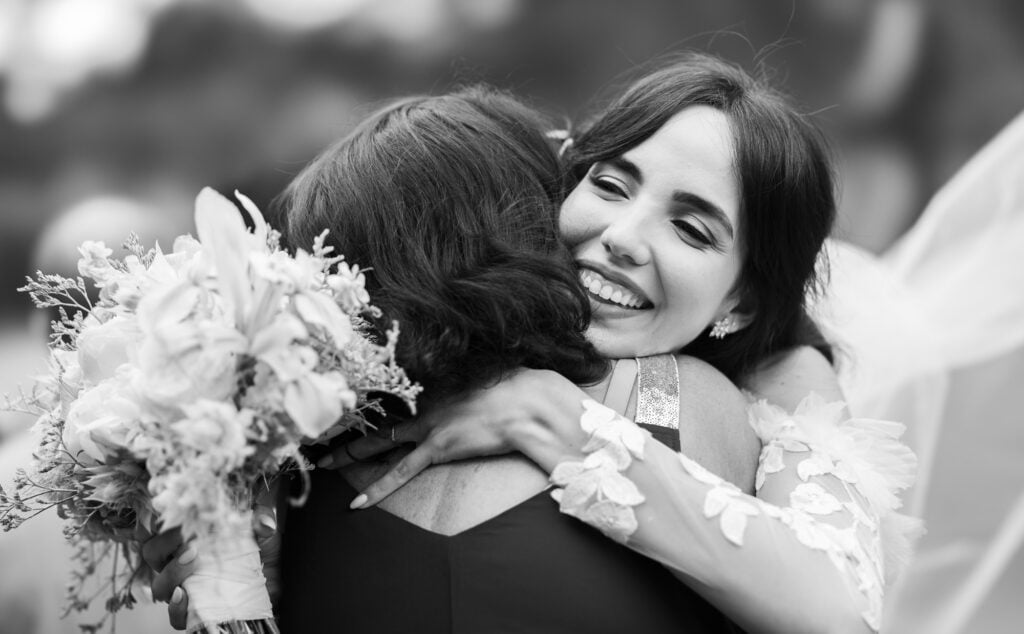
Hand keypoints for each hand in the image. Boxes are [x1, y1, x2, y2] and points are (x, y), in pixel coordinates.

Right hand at [141, 499, 279, 629]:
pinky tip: (185, 596)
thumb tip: (265, 523)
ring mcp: (183, 587)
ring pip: (159, 584)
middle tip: (187, 537)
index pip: (158, 527)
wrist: (271, 585)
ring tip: (193, 560)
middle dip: (164, 543)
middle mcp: (178, 563)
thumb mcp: (260, 532)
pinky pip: (174, 614)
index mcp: (186, 539)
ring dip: (172, 572)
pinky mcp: (192, 611)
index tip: (170, 511)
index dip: (155, 518)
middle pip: (152, 553)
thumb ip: (261, 521)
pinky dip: (176, 607)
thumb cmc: (257, 554)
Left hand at [320, 369, 590, 508]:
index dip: (374, 409)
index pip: (397, 401)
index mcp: (437, 390)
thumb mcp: (490, 379)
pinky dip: (378, 487)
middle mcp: (427, 406)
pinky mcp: (438, 447)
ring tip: (324, 464)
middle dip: (350, 429)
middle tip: (323, 439)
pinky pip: (401, 472)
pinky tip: (358, 502)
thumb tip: (476, 386)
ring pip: (380, 442)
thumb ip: (473, 385)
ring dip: (350, 453)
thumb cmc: (518, 388)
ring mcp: (430, 427)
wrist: (528, 401)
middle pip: (379, 419)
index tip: (354, 412)